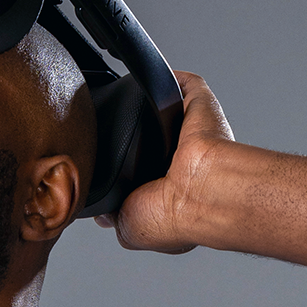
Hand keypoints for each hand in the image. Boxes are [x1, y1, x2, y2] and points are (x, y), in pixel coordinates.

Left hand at [94, 71, 234, 253]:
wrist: (203, 193)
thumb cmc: (173, 216)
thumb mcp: (129, 228)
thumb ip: (114, 217)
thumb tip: (103, 215)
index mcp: (170, 191)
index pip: (143, 174)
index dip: (125, 169)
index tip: (105, 163)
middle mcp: (183, 162)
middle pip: (151, 139)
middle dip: (131, 133)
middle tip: (107, 130)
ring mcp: (193, 135)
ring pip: (167, 110)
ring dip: (149, 102)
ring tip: (120, 98)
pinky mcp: (202, 108)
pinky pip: (186, 85)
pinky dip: (171, 78)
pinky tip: (146, 77)